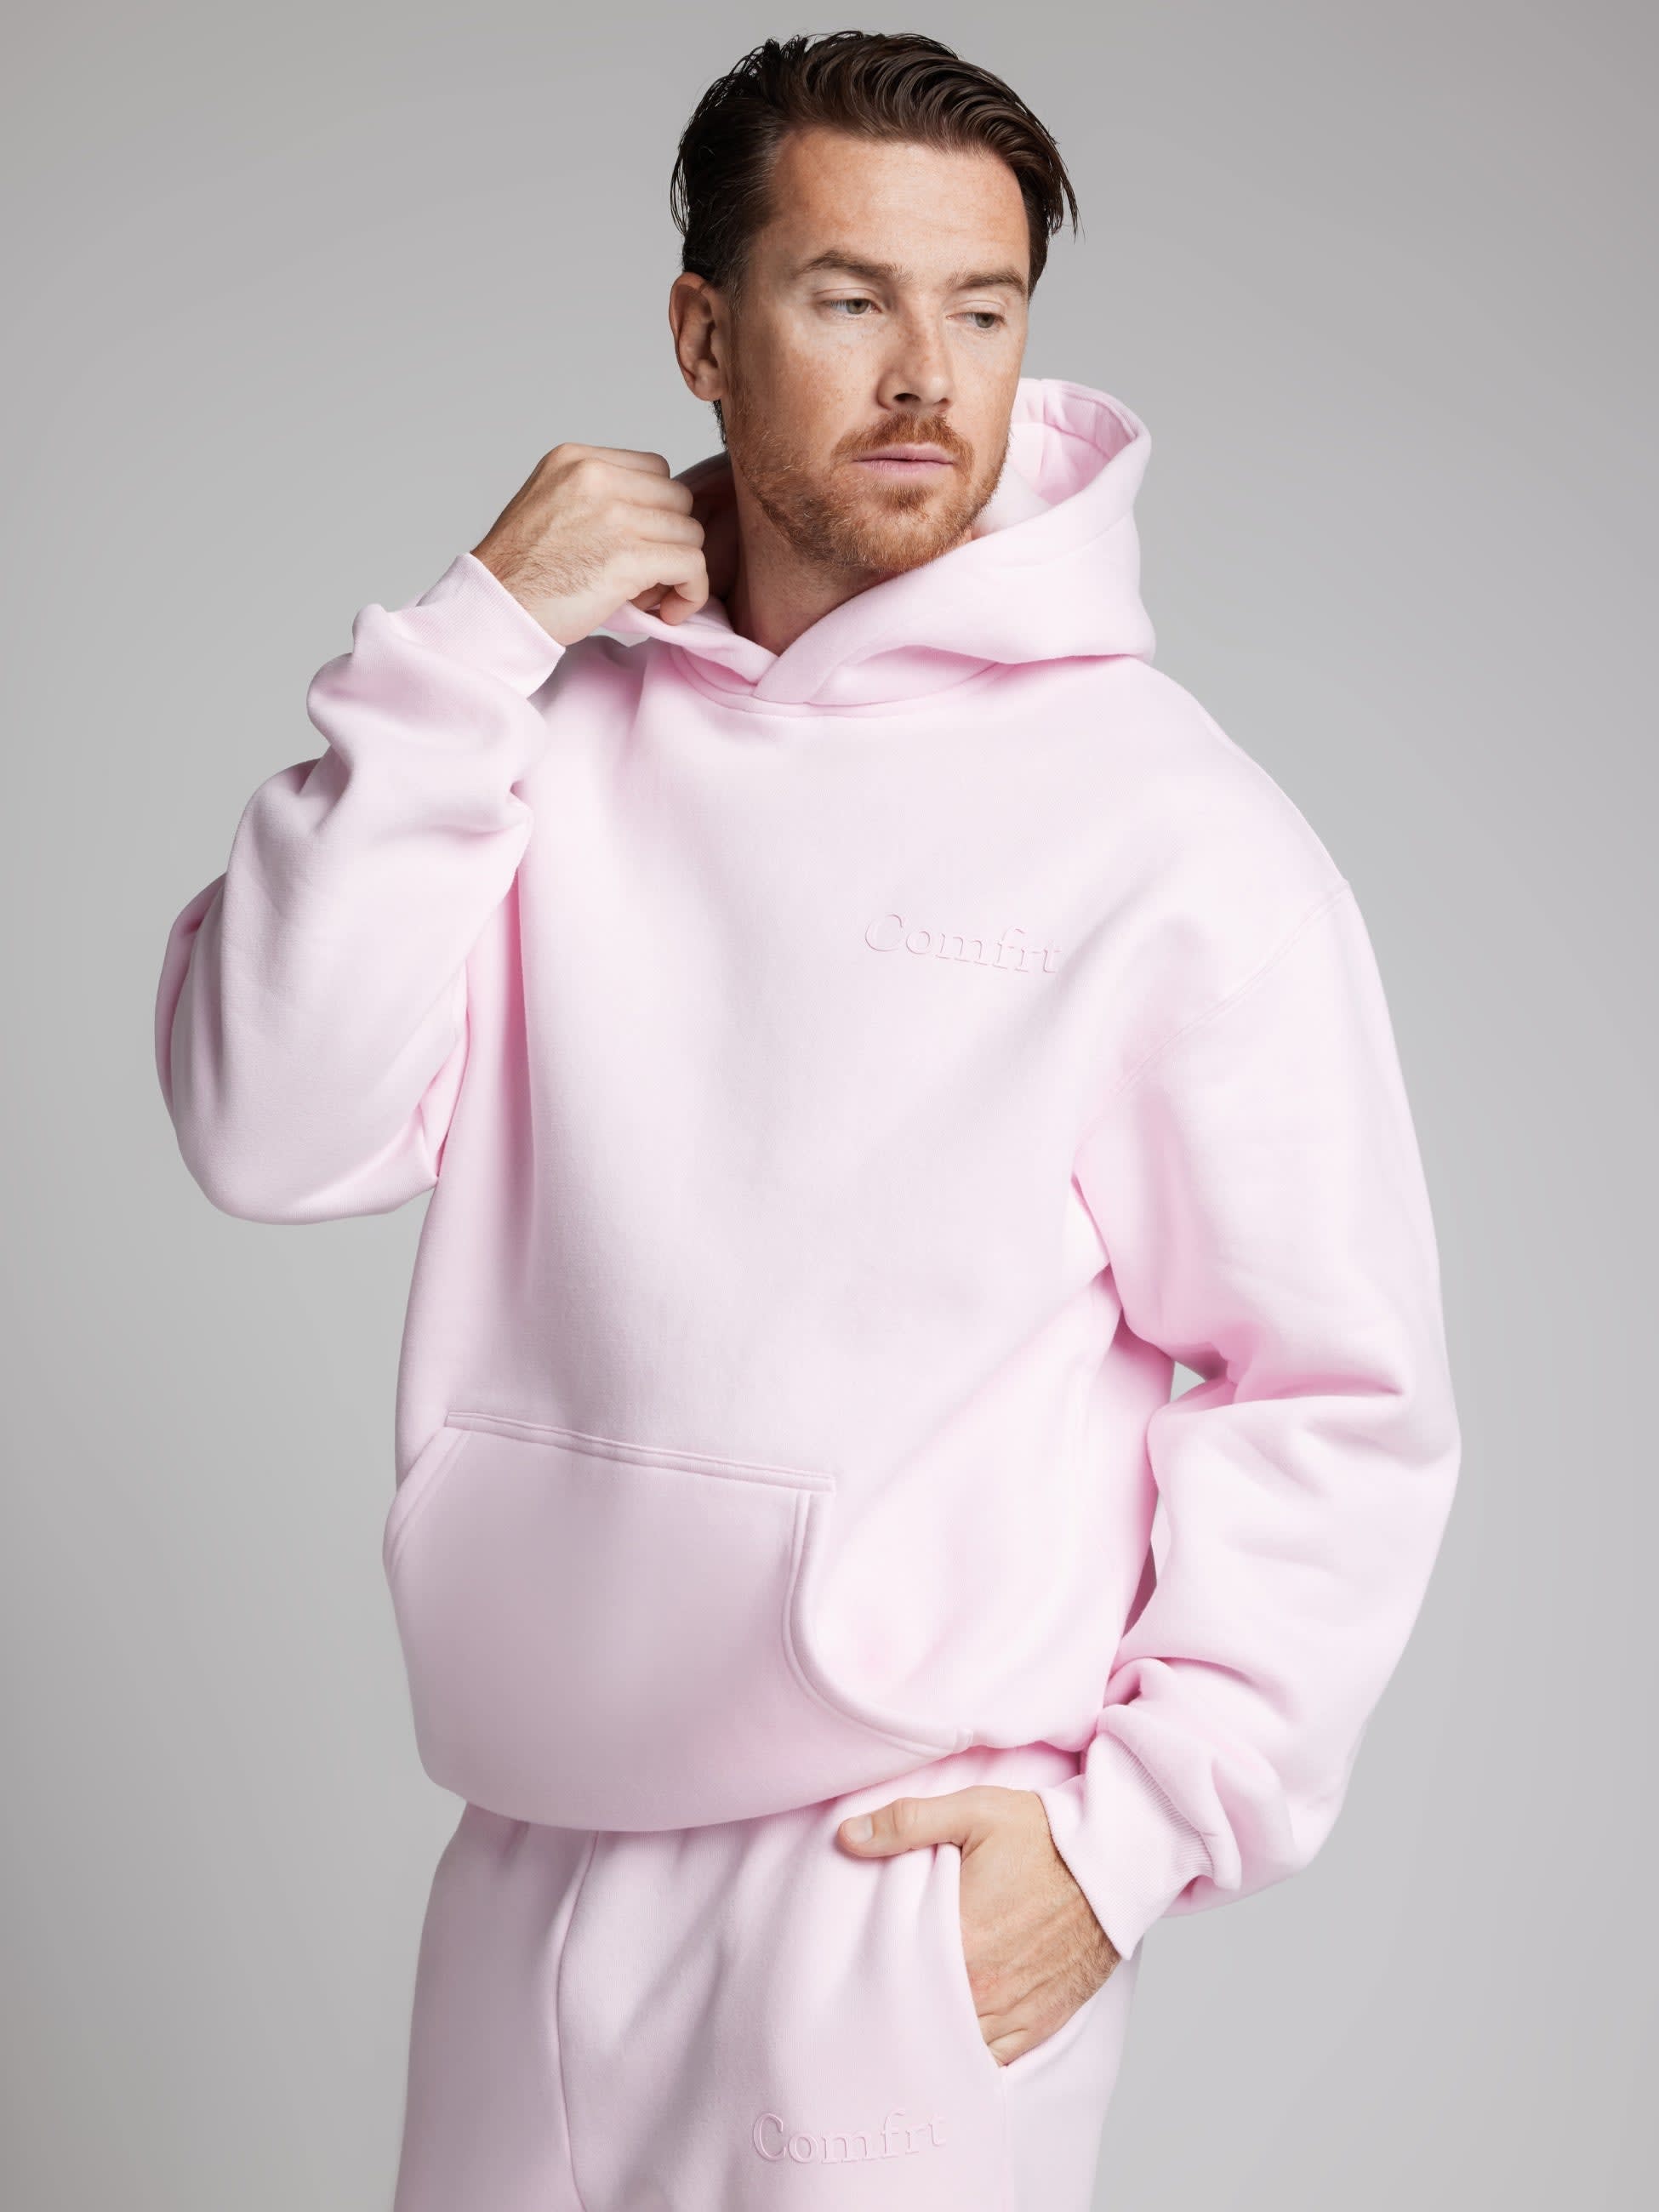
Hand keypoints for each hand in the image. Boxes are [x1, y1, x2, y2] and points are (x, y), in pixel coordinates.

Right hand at [470, 443, 711, 645]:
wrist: (495, 610)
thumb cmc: (521, 574)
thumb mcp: (550, 506)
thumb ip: (597, 499)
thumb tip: (656, 519)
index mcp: (576, 460)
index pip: (654, 470)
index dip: (655, 512)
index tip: (636, 545)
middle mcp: (595, 476)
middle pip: (678, 499)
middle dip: (669, 539)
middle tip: (643, 576)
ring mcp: (613, 514)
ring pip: (690, 532)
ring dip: (678, 569)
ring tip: (645, 597)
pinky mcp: (628, 556)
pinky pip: (692, 564)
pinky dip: (691, 592)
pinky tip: (668, 612)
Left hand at [837, 1785, 1121, 2066]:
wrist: (1115, 1863)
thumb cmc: (1046, 1835)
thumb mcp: (974, 1812)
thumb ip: (907, 1823)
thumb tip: (848, 1835)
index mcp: (961, 1941)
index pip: (896, 1981)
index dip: (871, 1982)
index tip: (854, 1975)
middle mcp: (986, 1988)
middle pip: (923, 2022)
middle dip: (898, 2015)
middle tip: (870, 2004)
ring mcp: (1015, 2011)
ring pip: (957, 2050)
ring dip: (933, 2039)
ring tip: (908, 2024)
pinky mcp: (1042, 2023)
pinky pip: (997, 2061)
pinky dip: (972, 2058)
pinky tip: (952, 2044)